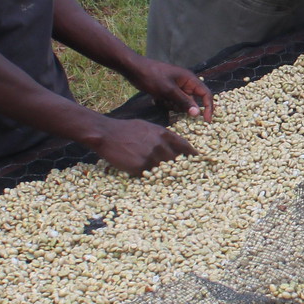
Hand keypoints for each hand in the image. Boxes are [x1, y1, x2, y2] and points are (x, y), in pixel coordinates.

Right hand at [83, 115, 198, 175]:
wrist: (107, 134)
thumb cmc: (126, 129)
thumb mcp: (147, 127)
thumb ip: (161, 136)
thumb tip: (172, 146)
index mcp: (163, 134)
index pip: (184, 146)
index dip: (191, 154)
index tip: (197, 160)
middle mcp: (160, 145)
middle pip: (175, 161)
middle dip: (178, 166)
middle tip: (181, 172)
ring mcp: (151, 157)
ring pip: (163, 170)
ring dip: (163, 173)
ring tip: (163, 176)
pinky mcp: (140, 167)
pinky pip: (150, 175)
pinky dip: (150, 176)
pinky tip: (147, 175)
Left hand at [126, 58, 214, 120]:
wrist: (134, 69)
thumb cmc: (152, 76)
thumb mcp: (168, 90)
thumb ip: (184, 102)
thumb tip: (198, 114)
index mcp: (189, 79)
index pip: (206, 94)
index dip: (208, 107)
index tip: (206, 120)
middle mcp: (186, 83)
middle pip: (193, 100)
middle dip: (185, 108)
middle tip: (174, 109)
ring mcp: (176, 87)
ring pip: (182, 103)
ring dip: (174, 106)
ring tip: (162, 100)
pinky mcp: (168, 90)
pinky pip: (173, 101)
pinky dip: (167, 103)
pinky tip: (156, 99)